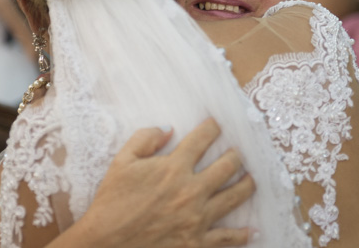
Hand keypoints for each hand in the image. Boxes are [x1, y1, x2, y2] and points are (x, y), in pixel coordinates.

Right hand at [76, 118, 255, 247]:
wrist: (105, 244)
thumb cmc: (111, 202)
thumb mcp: (121, 162)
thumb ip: (145, 139)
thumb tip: (168, 129)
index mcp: (174, 167)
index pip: (203, 138)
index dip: (213, 127)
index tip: (217, 123)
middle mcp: (191, 190)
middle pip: (228, 166)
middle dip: (236, 155)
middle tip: (239, 152)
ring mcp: (197, 218)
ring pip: (235, 197)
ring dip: (247, 185)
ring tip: (252, 178)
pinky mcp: (196, 243)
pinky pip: (227, 238)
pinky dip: (242, 235)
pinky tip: (252, 231)